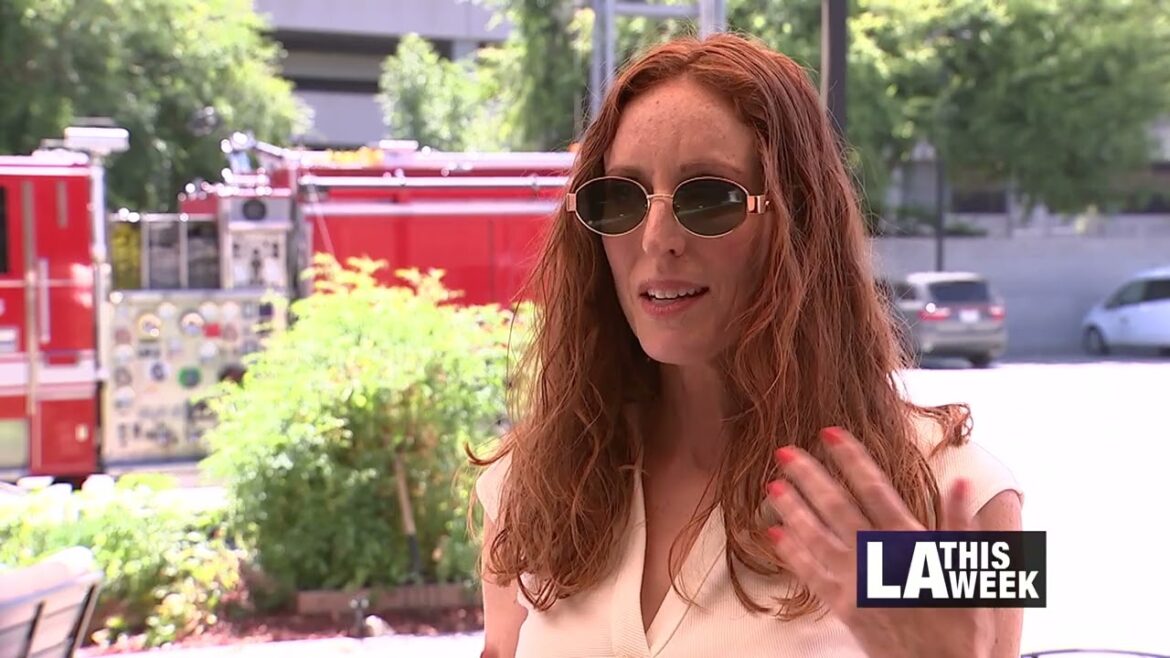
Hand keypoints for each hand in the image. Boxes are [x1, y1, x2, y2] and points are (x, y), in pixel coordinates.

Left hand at [765, 426, 990, 657]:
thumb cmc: (961, 622)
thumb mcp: (970, 567)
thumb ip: (961, 523)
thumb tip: (960, 481)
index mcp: (909, 542)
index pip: (875, 489)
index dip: (852, 459)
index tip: (830, 434)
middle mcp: (876, 557)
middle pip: (836, 506)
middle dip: (810, 476)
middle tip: (784, 451)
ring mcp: (855, 581)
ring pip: (816, 536)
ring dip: (792, 508)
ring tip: (771, 484)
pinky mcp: (843, 606)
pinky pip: (811, 574)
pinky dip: (792, 552)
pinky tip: (774, 533)